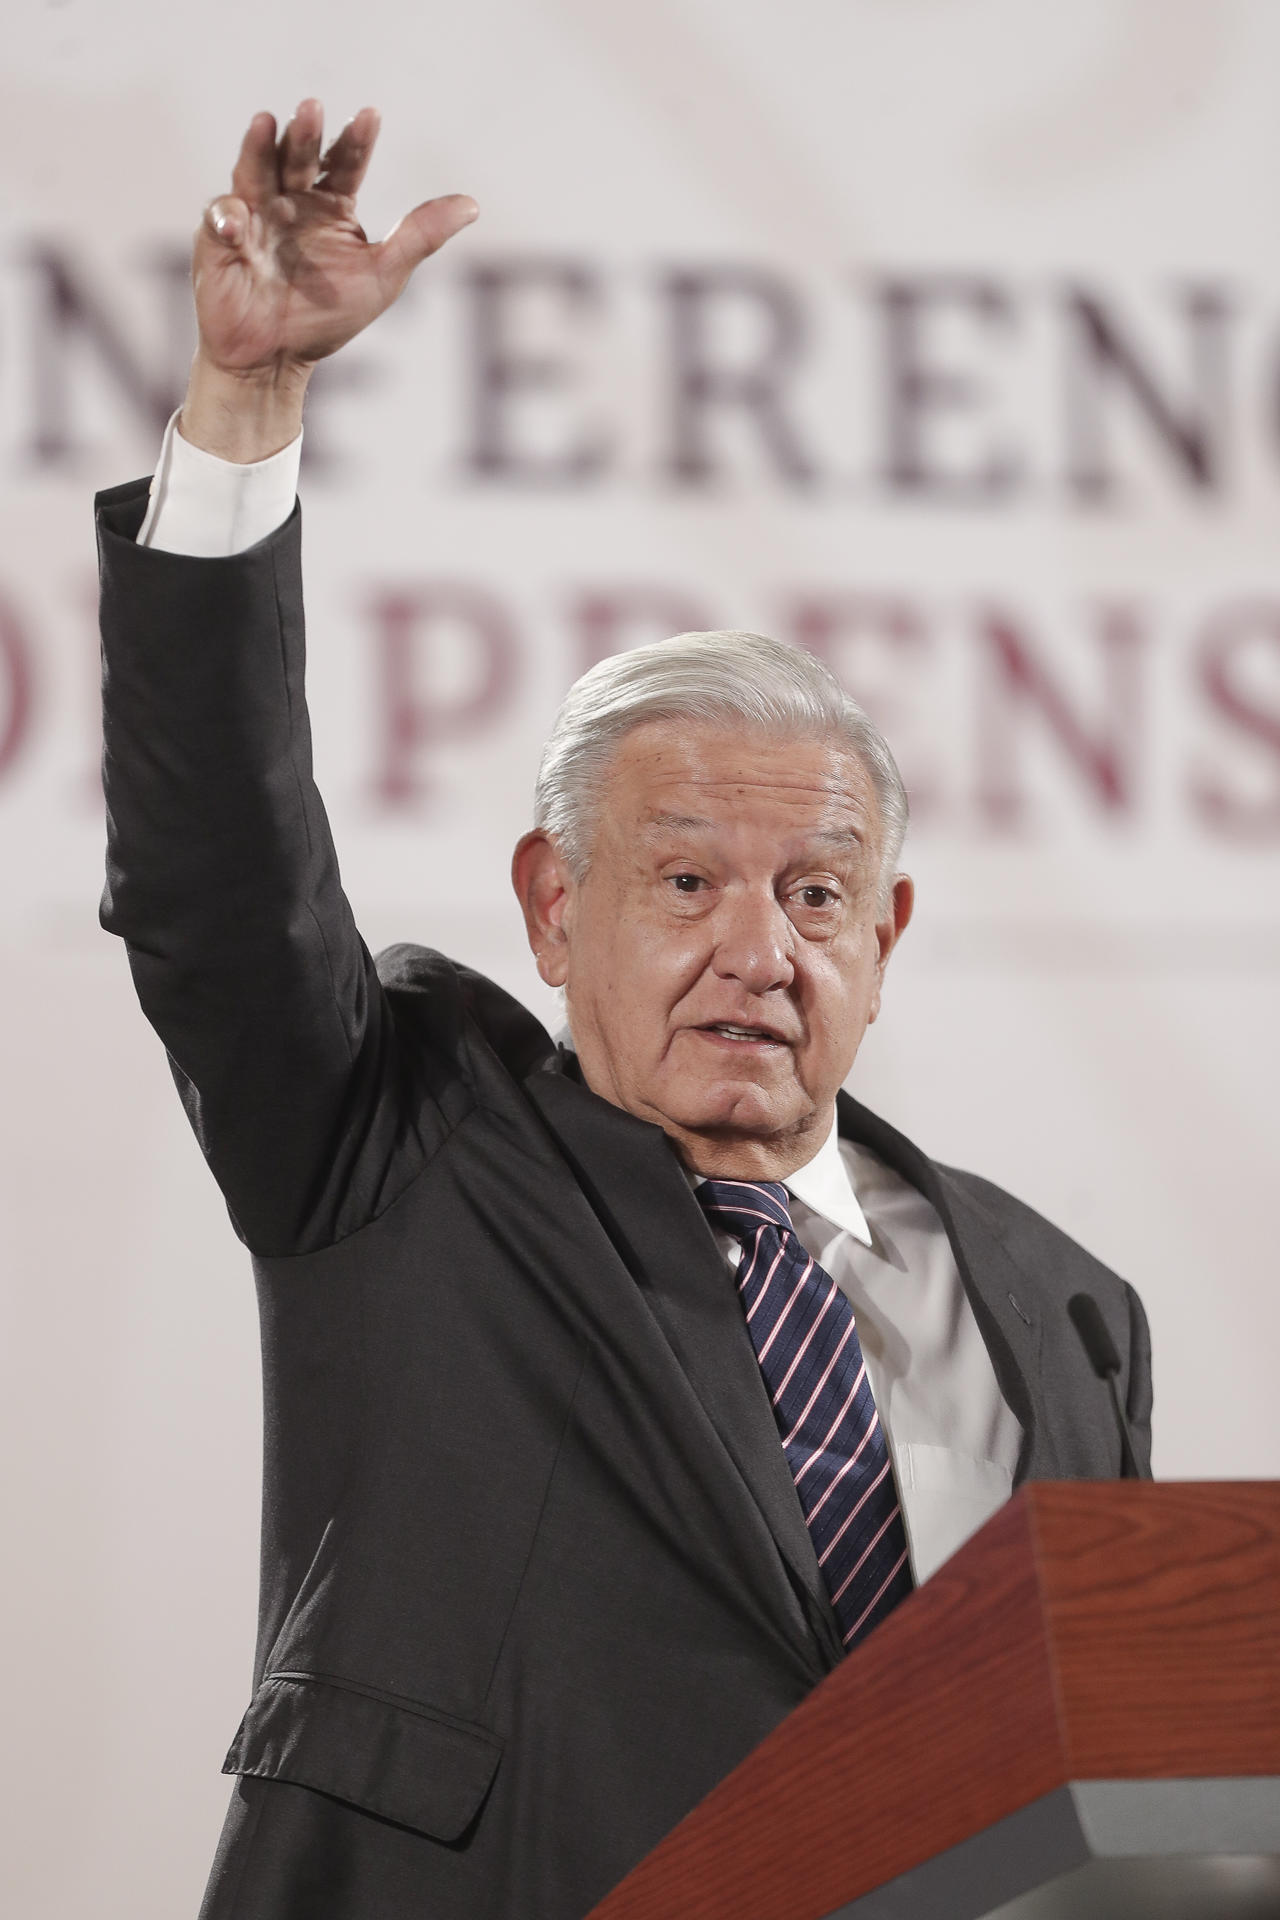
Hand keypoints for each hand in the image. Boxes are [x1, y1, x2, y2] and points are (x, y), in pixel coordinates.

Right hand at [181, 101, 476, 458]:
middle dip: (305, 134)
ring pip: (256, 170)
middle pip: (299, 157)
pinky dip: (229, 217)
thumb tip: (472, 204)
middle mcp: (291, 200)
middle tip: (312, 109)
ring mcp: (254, 215)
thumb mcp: (383, 276)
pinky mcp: (220, 239)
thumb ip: (421, 236)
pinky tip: (240, 223)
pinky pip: (222, 219)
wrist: (277, 361)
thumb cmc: (328, 317)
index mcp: (331, 205)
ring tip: (266, 121)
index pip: (345, 162)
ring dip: (260, 148)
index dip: (356, 140)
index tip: (370, 116)